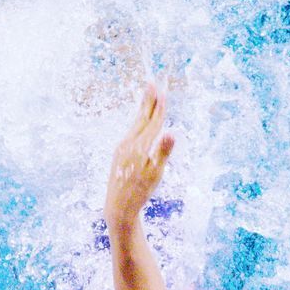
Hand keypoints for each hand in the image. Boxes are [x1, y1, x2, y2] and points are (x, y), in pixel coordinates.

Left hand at [104, 82, 174, 231]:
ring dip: (143, 109)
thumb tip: (172, 133)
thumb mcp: (155, 174)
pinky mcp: (119, 153)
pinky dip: (137, 123)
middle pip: (141, 118)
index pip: (153, 123)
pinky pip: (131, 133)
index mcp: (139, 147)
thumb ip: (163, 151)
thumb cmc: (140, 192)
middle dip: (149, 101)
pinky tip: (139, 122)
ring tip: (148, 96)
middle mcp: (128, 143)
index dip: (160, 108)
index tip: (163, 92)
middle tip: (153, 83)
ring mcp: (121, 148)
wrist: (118, 206)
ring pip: (135, 124)